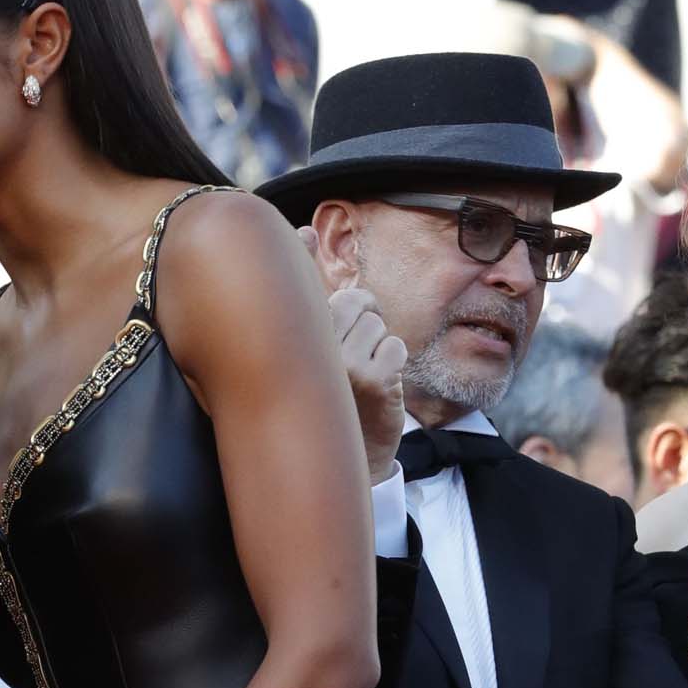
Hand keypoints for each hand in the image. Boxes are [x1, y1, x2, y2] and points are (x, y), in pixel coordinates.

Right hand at [298, 230, 405, 482]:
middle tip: (354, 354)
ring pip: (379, 326)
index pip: (316, 289)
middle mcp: (311, 350)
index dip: (326, 291)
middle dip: (365, 321)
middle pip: (358, 301)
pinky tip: (376, 388)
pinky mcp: (373, 382)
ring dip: (378, 349)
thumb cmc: (326, 391)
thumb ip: (308, 285)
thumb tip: (305, 229)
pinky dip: (394, 367)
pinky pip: (397, 348)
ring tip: (361, 377)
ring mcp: (342, 367)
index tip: (322, 313)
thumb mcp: (311, 341)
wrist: (344, 459)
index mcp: (291, 339)